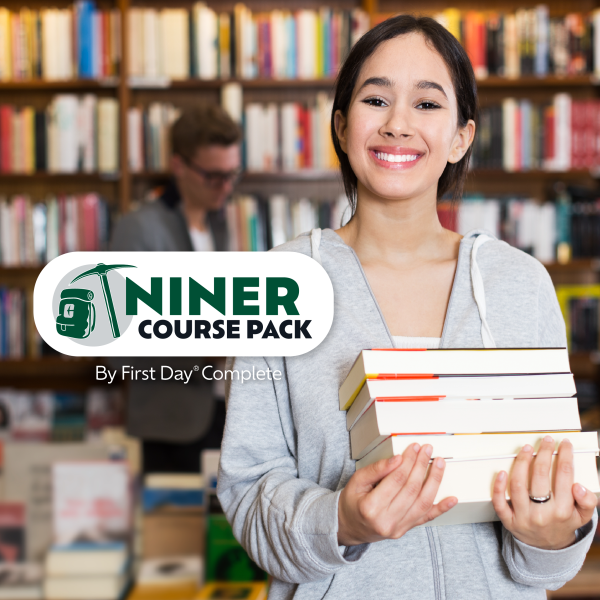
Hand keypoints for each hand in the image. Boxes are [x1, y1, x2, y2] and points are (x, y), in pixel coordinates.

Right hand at [338, 443, 457, 545]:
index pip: (396, 480)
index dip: (407, 462)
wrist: (350, 526)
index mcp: (371, 507)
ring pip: (422, 502)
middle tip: (427, 450)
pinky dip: (441, 508)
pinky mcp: (406, 529)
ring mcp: (398, 528)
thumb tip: (397, 459)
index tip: (414, 447)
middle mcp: (386, 520)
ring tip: (439, 464)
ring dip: (434, 481)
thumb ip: (376, 469)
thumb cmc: (352, 501)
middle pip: (411, 489)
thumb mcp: (357, 481)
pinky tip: (452, 499)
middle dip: (421, 466)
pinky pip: (426, 518)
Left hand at [492, 437, 597, 549]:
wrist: (546, 548)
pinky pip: (499, 502)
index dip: (565, 455)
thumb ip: (587, 501)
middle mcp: (543, 514)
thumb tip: (578, 485)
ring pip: (518, 485)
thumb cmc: (563, 524)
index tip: (564, 443)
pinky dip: (497, 486)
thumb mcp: (582, 516)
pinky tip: (501, 471)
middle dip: (543, 453)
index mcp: (563, 511)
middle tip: (546, 441)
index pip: (564, 476)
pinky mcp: (508, 520)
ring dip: (521, 462)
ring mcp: (524, 517)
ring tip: (527, 448)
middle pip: (540, 476)